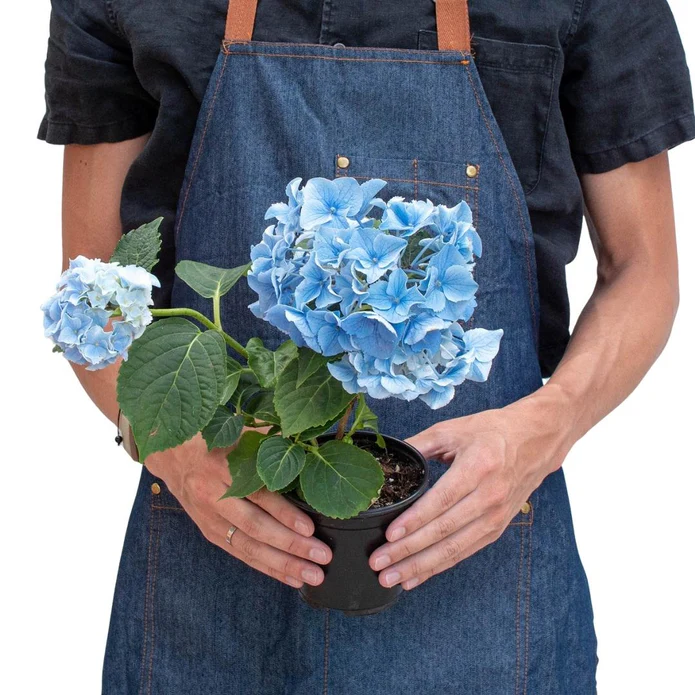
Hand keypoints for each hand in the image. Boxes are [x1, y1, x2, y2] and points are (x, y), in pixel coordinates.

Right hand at [145, 432, 331, 587]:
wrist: (174, 455)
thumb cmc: (216, 440)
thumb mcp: (240, 432)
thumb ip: (271, 440)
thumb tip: (308, 446)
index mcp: (223, 466)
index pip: (258, 494)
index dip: (284, 513)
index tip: (310, 528)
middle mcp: (214, 496)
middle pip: (255, 526)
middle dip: (291, 545)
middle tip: (321, 556)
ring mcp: (210, 519)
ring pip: (249, 546)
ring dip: (282, 564)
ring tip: (313, 575)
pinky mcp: (210, 533)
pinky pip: (241, 554)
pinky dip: (267, 567)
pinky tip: (291, 576)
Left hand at [369, 385, 574, 589]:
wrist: (537, 440)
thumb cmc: (493, 431)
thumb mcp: (454, 429)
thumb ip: (420, 444)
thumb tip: (388, 459)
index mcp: (478, 467)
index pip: (442, 501)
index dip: (415, 520)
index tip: (389, 535)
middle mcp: (489, 496)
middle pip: (444, 531)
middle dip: (408, 550)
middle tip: (379, 563)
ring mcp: (496, 516)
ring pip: (453, 549)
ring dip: (420, 566)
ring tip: (392, 578)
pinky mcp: (497, 528)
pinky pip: (464, 553)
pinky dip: (438, 567)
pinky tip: (416, 576)